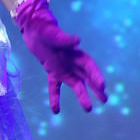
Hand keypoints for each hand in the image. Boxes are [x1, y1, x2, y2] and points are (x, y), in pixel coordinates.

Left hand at [14, 0, 106, 114]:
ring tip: (88, 109)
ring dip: (81, 96)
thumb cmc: (45, 30)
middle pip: (87, 77)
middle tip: (105, 100)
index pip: (89, 66)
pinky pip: (55, 87)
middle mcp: (72, 62)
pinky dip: (55, 97)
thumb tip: (77, 40)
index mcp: (75, 53)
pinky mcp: (53, 72)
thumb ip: (65, 39)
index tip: (102, 86)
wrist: (34, 29)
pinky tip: (56, 111)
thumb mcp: (53, 34)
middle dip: (96, 88)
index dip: (96, 76)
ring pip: (75, 84)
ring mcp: (63, 68)